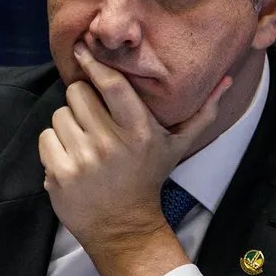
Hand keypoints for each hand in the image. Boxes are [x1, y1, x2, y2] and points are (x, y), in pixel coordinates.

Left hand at [38, 41, 231, 250]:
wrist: (123, 226)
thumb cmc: (148, 178)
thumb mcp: (178, 145)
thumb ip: (203, 112)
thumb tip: (229, 80)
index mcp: (139, 130)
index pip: (112, 84)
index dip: (95, 63)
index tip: (82, 49)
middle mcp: (111, 143)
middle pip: (78, 93)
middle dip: (82, 101)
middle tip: (94, 121)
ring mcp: (84, 160)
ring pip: (59, 114)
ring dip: (68, 125)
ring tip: (85, 143)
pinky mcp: (61, 174)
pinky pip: (46, 138)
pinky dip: (55, 145)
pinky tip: (72, 159)